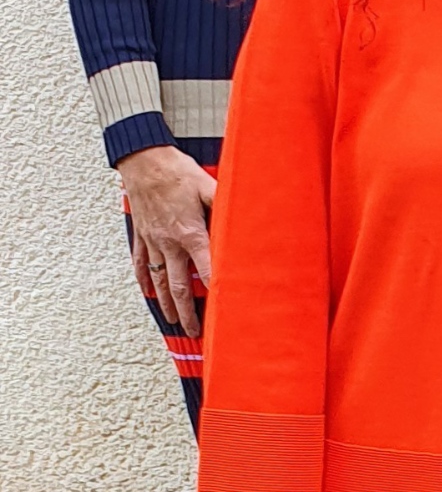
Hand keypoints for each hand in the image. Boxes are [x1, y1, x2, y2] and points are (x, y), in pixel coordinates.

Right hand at [118, 145, 216, 334]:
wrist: (142, 160)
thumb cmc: (177, 171)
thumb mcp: (209, 185)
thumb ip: (227, 204)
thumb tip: (251, 213)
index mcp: (190, 233)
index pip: (206, 269)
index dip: (216, 290)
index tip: (224, 310)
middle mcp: (169, 243)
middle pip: (178, 286)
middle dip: (187, 312)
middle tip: (195, 331)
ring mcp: (153, 241)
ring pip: (158, 280)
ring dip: (166, 303)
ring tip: (173, 322)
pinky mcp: (142, 235)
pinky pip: (140, 264)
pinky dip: (144, 281)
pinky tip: (149, 294)